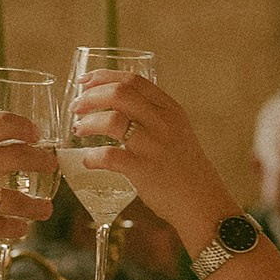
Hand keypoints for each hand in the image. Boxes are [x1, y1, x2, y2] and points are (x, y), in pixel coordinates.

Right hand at [0, 113, 54, 255]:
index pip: (1, 123)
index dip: (24, 127)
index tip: (35, 134)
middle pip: (19, 156)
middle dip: (42, 160)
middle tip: (49, 165)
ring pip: (15, 200)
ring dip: (36, 206)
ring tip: (44, 209)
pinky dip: (14, 228)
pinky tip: (19, 228)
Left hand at [70, 73, 238, 245]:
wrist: (202, 202)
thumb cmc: (185, 168)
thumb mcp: (176, 132)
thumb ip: (153, 116)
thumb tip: (116, 103)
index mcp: (170, 109)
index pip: (133, 80)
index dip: (104, 77)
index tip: (85, 81)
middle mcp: (163, 122)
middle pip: (120, 93)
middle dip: (91, 97)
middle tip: (77, 107)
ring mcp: (154, 146)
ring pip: (112, 120)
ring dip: (88, 123)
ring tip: (79, 130)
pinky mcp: (144, 170)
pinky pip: (109, 156)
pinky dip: (93, 157)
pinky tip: (88, 160)